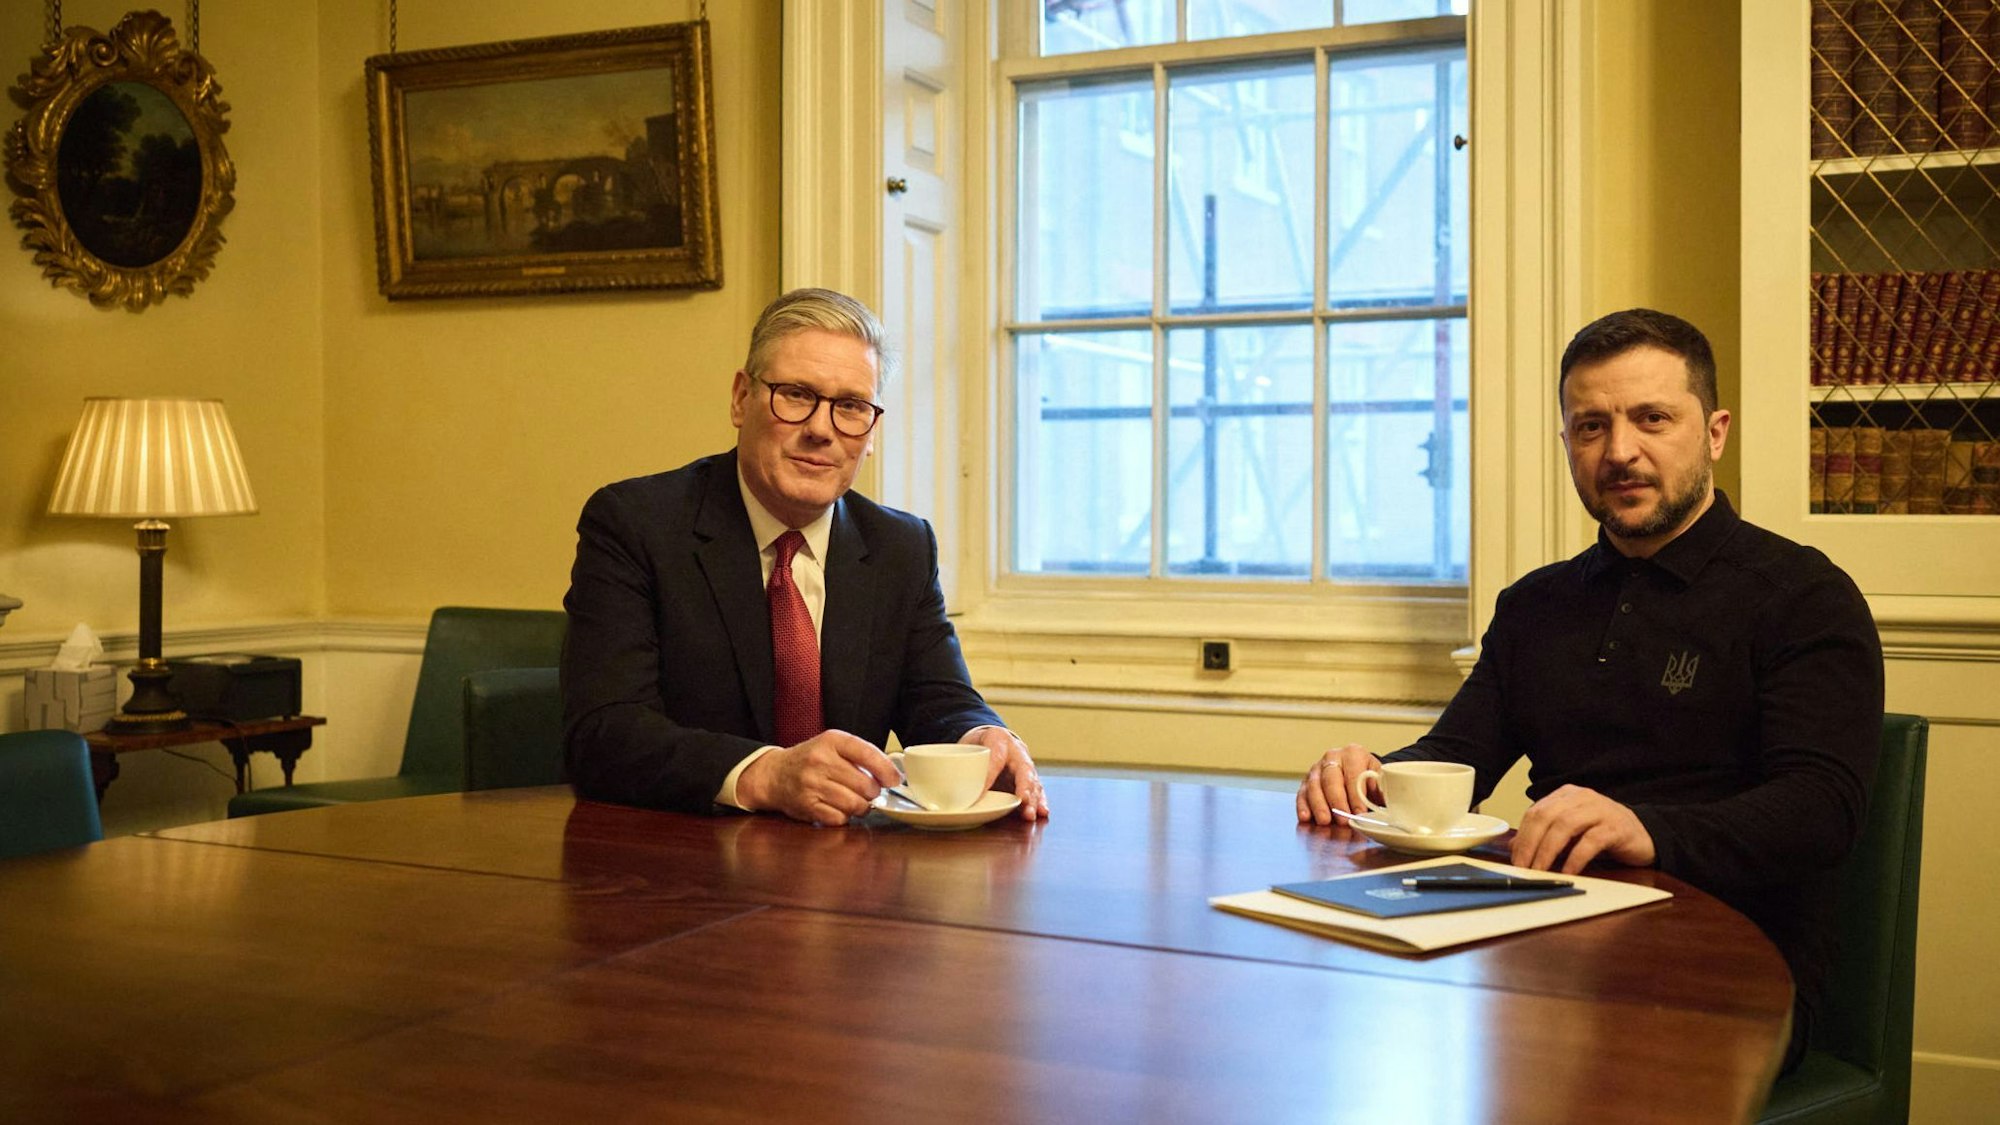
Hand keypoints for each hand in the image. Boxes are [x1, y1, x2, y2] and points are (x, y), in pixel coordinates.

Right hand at [736, 730, 897, 826]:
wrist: (774, 774)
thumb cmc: (810, 760)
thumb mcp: (832, 746)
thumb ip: (860, 756)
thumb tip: (891, 776)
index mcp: (832, 741)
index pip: (867, 753)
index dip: (886, 770)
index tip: (895, 780)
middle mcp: (820, 761)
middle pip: (865, 785)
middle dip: (873, 792)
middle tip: (868, 791)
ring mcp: (812, 784)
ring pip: (855, 804)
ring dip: (861, 807)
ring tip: (855, 801)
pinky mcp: (807, 805)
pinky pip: (840, 818)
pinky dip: (844, 817)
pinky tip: (838, 808)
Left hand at [959, 726, 1048, 821]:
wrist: (994, 739)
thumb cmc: (979, 743)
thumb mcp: (967, 745)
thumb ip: (961, 762)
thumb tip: (951, 788)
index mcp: (998, 739)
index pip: (995, 758)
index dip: (990, 775)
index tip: (981, 793)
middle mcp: (1017, 752)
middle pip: (1023, 770)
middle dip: (1024, 787)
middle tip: (1023, 800)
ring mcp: (1025, 766)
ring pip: (1033, 782)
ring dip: (1032, 800)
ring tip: (1030, 814)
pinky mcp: (1029, 780)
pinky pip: (1037, 790)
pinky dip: (1039, 802)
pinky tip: (1042, 812)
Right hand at [1296, 743, 1383, 825]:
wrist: (1357, 771)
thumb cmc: (1369, 777)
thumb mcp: (1379, 778)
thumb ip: (1382, 787)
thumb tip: (1386, 799)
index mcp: (1353, 753)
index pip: (1353, 775)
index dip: (1356, 795)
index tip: (1359, 812)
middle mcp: (1332, 757)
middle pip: (1331, 779)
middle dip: (1336, 801)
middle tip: (1342, 818)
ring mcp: (1317, 768)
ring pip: (1313, 786)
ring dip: (1319, 805)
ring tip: (1325, 821)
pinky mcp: (1306, 781)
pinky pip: (1302, 793)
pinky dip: (1303, 806)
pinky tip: (1305, 817)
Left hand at [1510, 784, 1655, 873]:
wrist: (1644, 835)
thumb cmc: (1603, 834)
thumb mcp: (1570, 833)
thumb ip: (1544, 836)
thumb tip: (1514, 848)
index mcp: (1566, 795)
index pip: (1535, 812)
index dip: (1522, 837)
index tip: (1515, 860)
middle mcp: (1581, 797)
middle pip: (1546, 817)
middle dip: (1530, 844)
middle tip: (1524, 867)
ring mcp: (1600, 810)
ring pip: (1564, 826)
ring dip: (1548, 851)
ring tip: (1540, 871)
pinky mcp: (1616, 827)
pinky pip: (1590, 841)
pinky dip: (1575, 858)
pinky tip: (1567, 872)